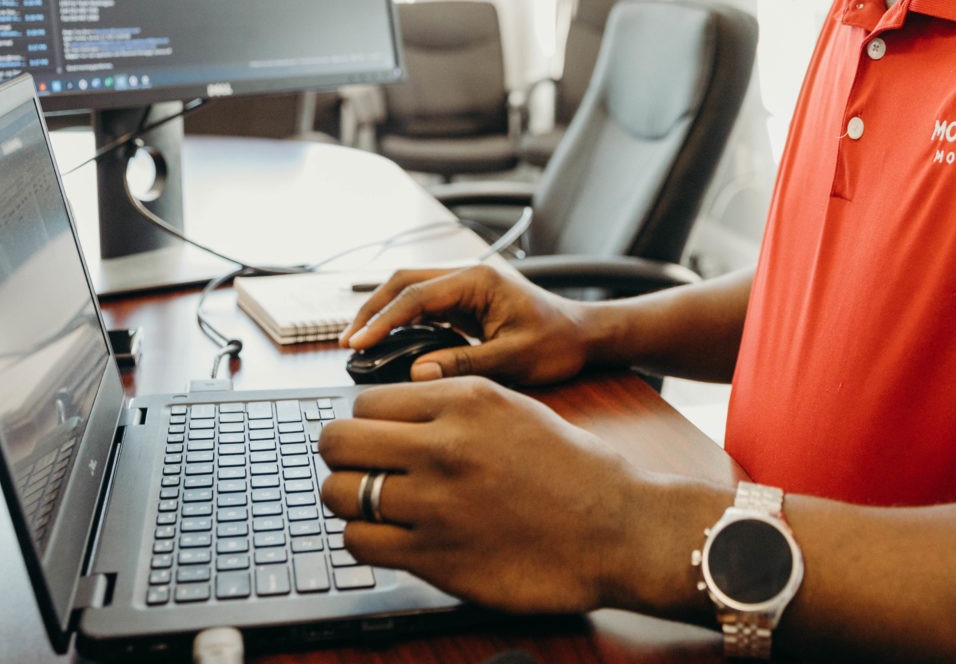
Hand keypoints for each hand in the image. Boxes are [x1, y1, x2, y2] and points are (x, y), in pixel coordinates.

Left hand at [317, 377, 718, 614]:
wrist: (617, 526)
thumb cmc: (573, 469)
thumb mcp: (513, 407)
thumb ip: (452, 406)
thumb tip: (394, 415)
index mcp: (463, 400)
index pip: (365, 402)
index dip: (365, 424)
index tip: (374, 439)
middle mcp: (442, 445)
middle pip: (338, 441)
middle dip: (340, 455)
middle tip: (359, 469)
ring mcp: (435, 502)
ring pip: (339, 492)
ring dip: (348, 500)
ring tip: (372, 506)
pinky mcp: (434, 555)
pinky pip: (360, 542)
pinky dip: (364, 540)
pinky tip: (388, 537)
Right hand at [338, 263, 601, 384]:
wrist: (584, 335)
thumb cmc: (557, 343)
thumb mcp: (513, 358)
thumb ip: (465, 364)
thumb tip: (419, 374)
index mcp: (479, 280)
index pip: (417, 295)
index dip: (383, 320)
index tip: (358, 342)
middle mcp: (468, 276)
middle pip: (405, 283)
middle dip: (373, 310)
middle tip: (348, 342)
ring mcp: (465, 287)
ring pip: (410, 291)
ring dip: (383, 313)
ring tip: (358, 342)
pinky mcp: (465, 303)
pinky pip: (424, 306)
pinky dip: (400, 321)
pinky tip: (386, 342)